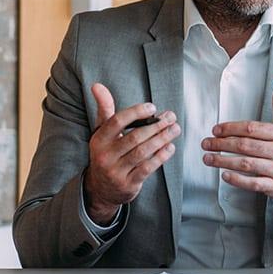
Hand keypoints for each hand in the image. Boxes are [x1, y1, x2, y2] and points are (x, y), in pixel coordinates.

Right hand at [83, 83, 180, 223]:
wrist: (101, 189)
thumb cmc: (106, 152)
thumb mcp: (102, 131)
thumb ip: (104, 108)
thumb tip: (97, 85)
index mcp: (98, 140)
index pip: (117, 121)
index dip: (136, 112)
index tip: (153, 107)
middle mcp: (105, 156)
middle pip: (135, 137)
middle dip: (156, 126)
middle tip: (171, 117)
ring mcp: (116, 171)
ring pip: (143, 152)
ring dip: (162, 139)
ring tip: (175, 129)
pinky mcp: (128, 184)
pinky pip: (147, 168)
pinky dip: (161, 156)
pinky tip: (170, 147)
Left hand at [201, 78, 272, 201]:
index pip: (251, 128)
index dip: (231, 128)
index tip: (216, 130)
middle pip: (245, 146)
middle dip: (222, 144)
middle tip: (207, 143)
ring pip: (246, 164)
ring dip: (224, 161)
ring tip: (209, 158)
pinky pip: (253, 183)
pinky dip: (238, 180)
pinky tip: (225, 175)